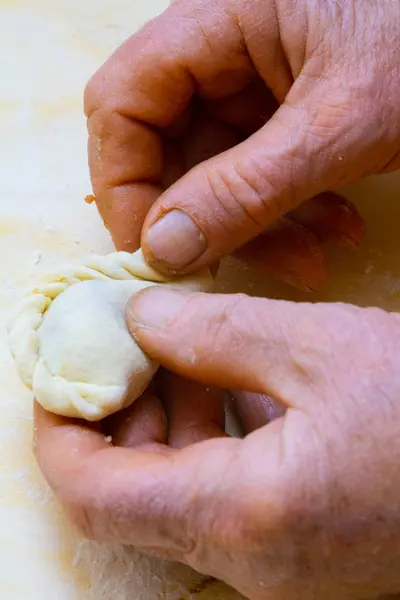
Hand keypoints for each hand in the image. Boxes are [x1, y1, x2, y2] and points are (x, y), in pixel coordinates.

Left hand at [35, 286, 399, 599]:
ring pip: (173, 493)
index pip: (93, 493)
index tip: (62, 367)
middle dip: (115, 413)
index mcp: (242, 518)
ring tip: (177, 350)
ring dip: (163, 419)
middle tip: (126, 343)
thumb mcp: (319, 347)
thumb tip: (138, 318)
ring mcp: (275, 561)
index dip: (60, 428)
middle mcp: (249, 561)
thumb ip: (212, 332)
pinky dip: (206, 436)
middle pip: (128, 493)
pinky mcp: (298, 543)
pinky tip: (228, 382)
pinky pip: (220, 495)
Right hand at [84, 0, 397, 280]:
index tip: (155, 253)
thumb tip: (163, 251)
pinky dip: (289, 212)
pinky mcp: (282, 111)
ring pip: (216, 172)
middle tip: (230, 273)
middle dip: (203, 221)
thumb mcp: (339, 126)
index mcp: (216, 18)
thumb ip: (246, 189)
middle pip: (167, 147)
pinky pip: (258, 173)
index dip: (125, 183)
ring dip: (258, 228)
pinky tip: (335, 230)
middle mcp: (221, 49)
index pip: (122, 102)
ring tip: (313, 261)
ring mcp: (252, 82)